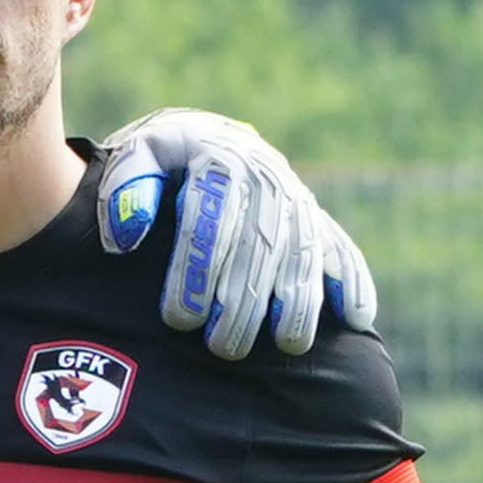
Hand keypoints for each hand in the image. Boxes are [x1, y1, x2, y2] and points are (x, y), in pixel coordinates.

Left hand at [99, 110, 376, 359]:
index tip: (179, 318)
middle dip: (244, 302)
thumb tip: (126, 237)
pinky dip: (353, 282)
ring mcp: (297, 200)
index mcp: (218, 161)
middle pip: (259, 248)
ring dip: (300, 302)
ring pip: (304, 255)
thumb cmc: (163, 159)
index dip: (196, 273)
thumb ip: (125, 190)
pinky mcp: (317, 219)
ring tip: (290, 345)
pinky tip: (357, 320)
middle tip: (224, 347)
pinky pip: (342, 250)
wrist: (209, 136)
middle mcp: (266, 179)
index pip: (209, 223)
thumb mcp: (135, 156)